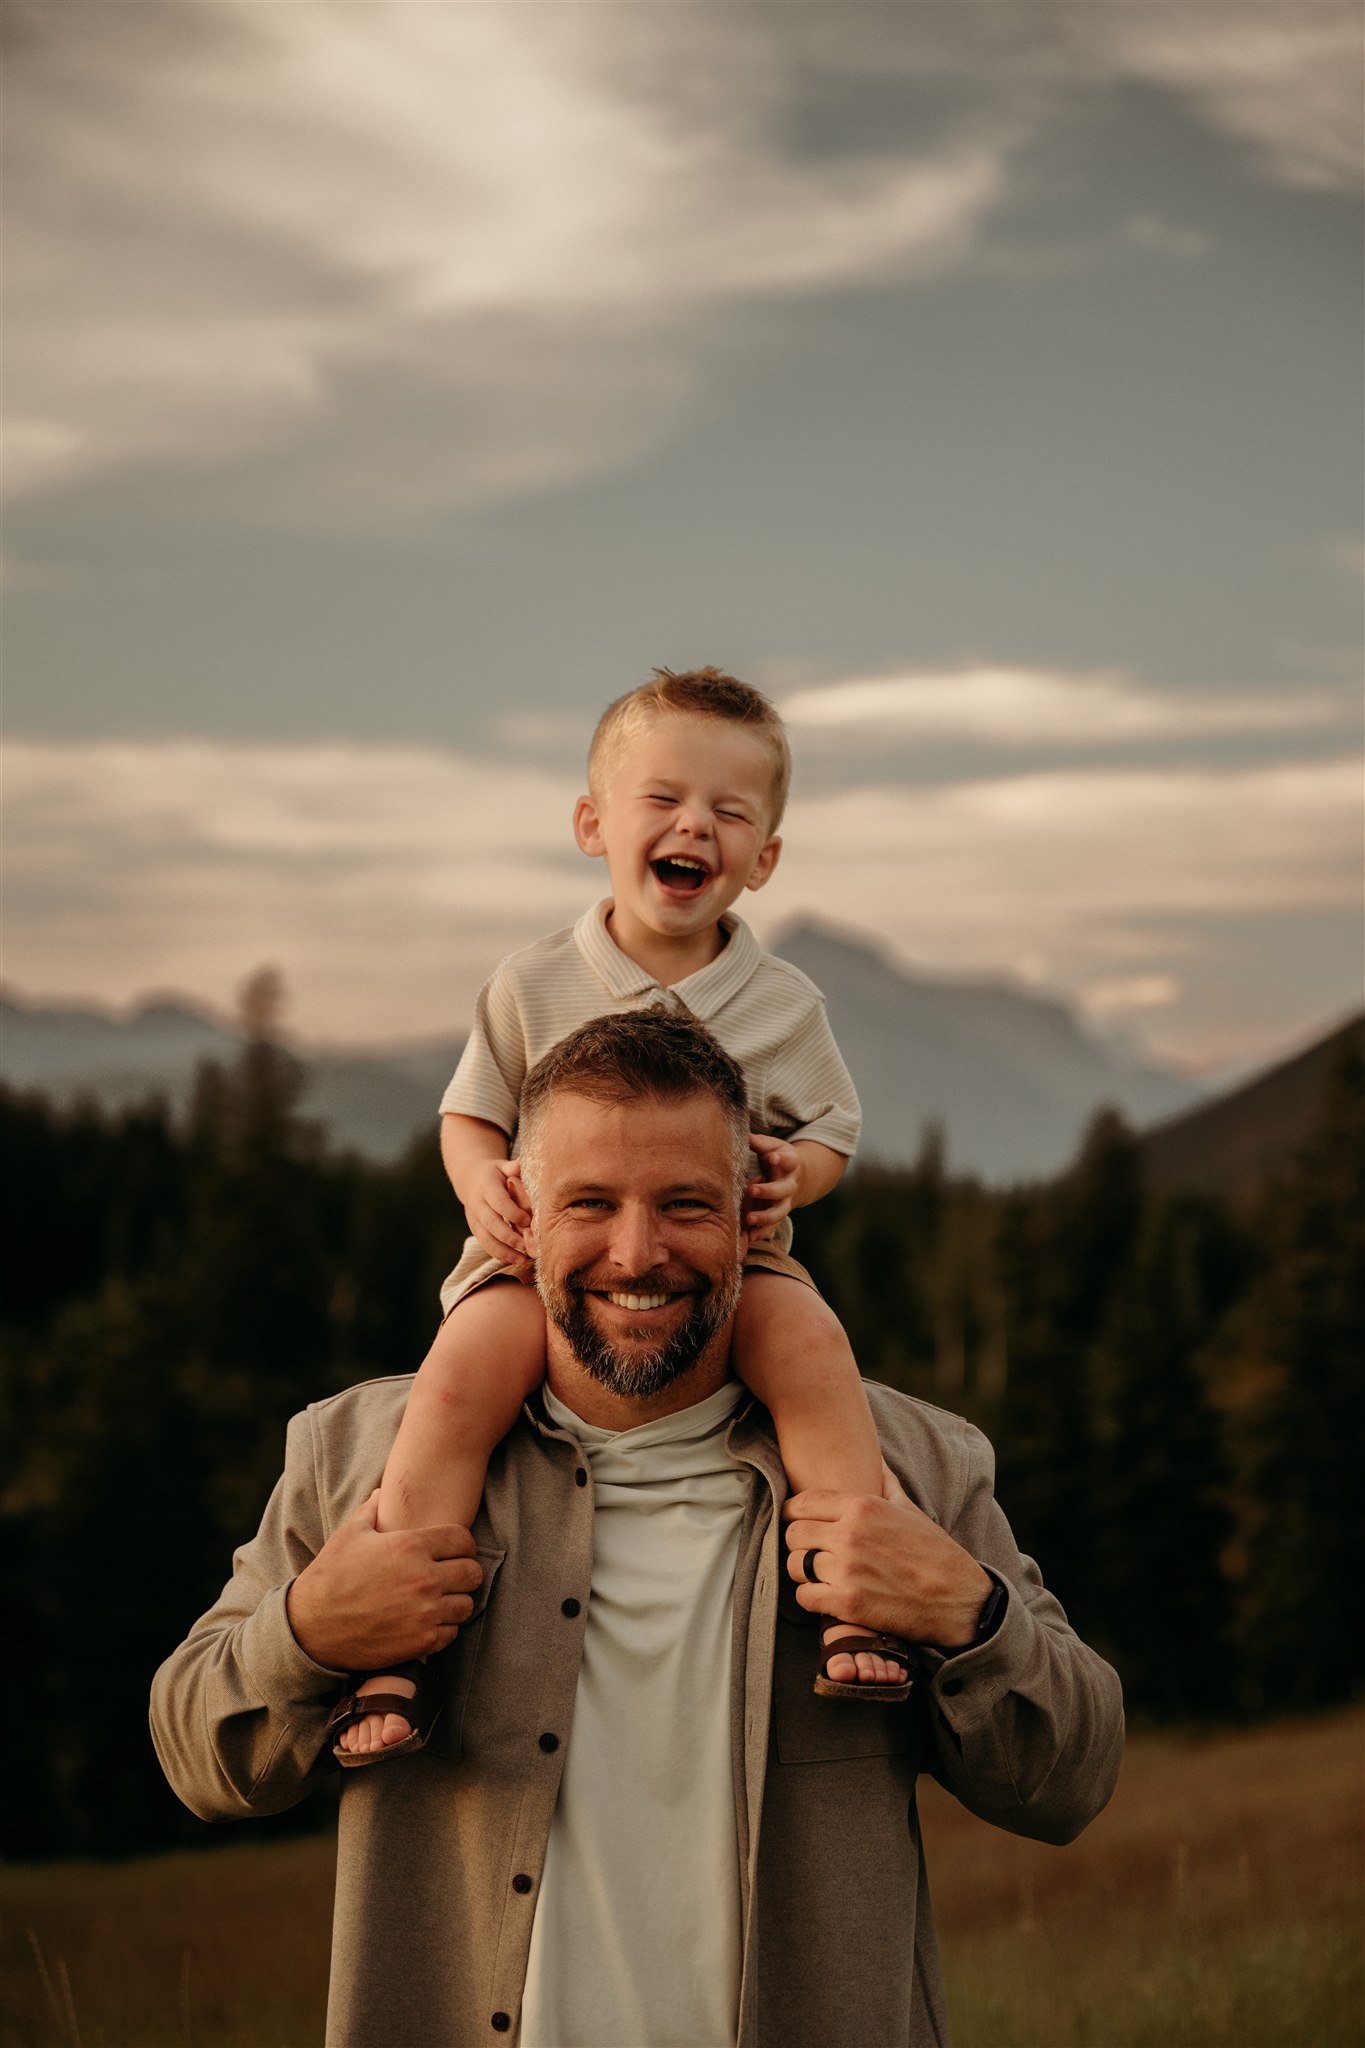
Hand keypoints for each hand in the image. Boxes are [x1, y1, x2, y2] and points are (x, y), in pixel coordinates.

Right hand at [286, 1493, 482, 1671]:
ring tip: (439, 1601)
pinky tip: (427, 1622)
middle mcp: (424, 1578)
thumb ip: (372, 1510)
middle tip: (449, 1577)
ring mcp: (425, 1612)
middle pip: (473, 1573)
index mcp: (411, 1546)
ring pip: (466, 1605)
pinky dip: (443, 1629)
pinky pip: (452, 1633)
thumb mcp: (349, 1535)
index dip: (461, 1545)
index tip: (452, 1552)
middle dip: (463, 1573)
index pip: (464, 1540)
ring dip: (455, 1602)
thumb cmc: (330, 1577)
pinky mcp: (421, 1642)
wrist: (311, 1627)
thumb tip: (381, 1493)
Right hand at [466, 1157, 533, 1272]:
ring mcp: (474, 1219)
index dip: (512, 1212)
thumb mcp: (502, 1166)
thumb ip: (513, 1167)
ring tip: (522, 1259)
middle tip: (526, 1246)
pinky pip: (485, 1245)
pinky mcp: (475, 1229)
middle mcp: (477, 1204)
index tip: (529, 1220)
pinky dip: (499, 1254)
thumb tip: (522, 1164)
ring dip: (504, 1251)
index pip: (498, 1202)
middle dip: (509, 1236)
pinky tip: (515, 1260)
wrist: (471, 1178)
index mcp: (486, 1187)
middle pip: (491, 1223)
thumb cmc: (495, 1173)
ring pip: (486, 1238)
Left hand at [744, 1133, 798, 1244]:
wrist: (798, 1177)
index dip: (782, 1159)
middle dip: (768, 1191)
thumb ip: (761, 1143)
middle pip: (783, 1190)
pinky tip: (751, 1236)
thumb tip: (745, 1135)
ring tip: (749, 1218)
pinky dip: (763, 1232)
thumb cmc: (779, 1158)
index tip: (772, 1157)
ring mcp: (785, 1202)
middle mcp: (790, 1185)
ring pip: (779, 1212)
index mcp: (790, 1165)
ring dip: (765, 1217)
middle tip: (751, 1189)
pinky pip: (773, 1226)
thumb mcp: (773, 1147)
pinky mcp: (778, 1214)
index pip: (789, 1161)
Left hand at [782, 1468, 991, 1649]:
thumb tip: (874, 1458)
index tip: (800, 1522)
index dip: (795, 1513)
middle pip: (793, 1534)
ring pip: (795, 1565)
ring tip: (819, 1574)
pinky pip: (804, 1596)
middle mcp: (851, 1534)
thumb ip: (885, 1482)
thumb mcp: (910, 1508)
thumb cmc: (934, 1551)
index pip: (802, 1502)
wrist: (959, 1599)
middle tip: (811, 1551)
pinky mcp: (848, 1603)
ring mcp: (848, 1569)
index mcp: (862, 1506)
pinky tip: (826, 1596)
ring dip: (804, 1571)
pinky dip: (811, 1597)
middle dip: (799, 1543)